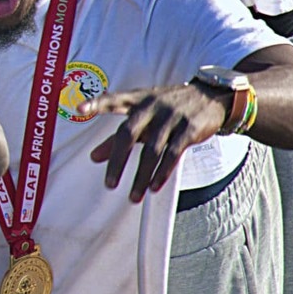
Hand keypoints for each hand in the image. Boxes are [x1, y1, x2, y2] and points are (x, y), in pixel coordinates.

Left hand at [82, 80, 228, 199]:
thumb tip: (94, 157)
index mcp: (138, 99)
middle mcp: (152, 106)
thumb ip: (118, 136)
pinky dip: (162, 173)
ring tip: (133, 196)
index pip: (113, 99)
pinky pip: (173, 154)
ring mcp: (172, 117)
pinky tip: (154, 186)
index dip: (97, 103)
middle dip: (118, 161)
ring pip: (152, 150)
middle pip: (129, 133)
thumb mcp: (144, 116)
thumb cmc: (169, 107)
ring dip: (141, 176)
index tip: (80, 108)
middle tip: (110, 184)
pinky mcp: (190, 129)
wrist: (212, 97)